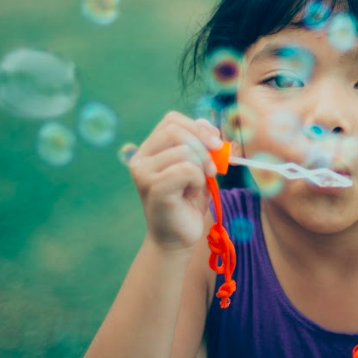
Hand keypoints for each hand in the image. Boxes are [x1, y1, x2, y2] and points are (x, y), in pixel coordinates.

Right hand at [128, 111, 223, 250]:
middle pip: (176, 131)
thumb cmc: (188, 202)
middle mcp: (140, 159)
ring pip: (184, 151)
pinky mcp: (153, 188)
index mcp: (149, 149)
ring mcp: (143, 173)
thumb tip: (208, 124)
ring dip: (201, 168)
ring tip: (197, 185)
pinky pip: (186, 169)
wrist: (178, 237)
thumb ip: (203, 144)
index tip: (216, 143)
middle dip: (203, 145)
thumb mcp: (199, 167)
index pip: (172, 120)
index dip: (197, 127)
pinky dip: (198, 180)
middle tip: (213, 168)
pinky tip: (192, 194)